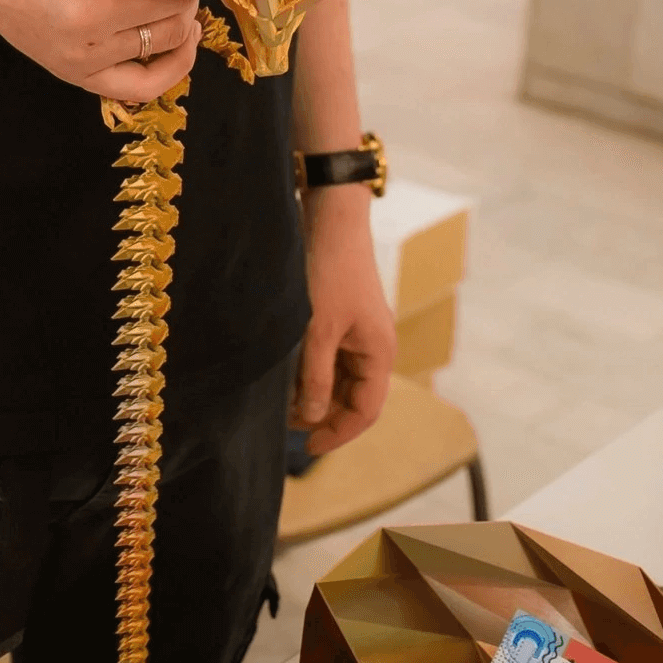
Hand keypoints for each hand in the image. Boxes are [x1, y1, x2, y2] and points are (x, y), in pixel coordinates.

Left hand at [292, 184, 394, 453]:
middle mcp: (374, 347)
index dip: (338, 433)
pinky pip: (330, 358)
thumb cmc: (329, 271)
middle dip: (322, 414)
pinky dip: (311, 370)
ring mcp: (358, 333)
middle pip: (353, 398)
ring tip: (282, 399)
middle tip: (285, 422)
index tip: (307, 446)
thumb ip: (316, 378)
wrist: (331, 217)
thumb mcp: (318, 330)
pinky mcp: (342, 319)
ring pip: (338, 379)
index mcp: (379, 353)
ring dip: (314, 392)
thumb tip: (312, 418)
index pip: (366, 411)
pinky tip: (287, 373)